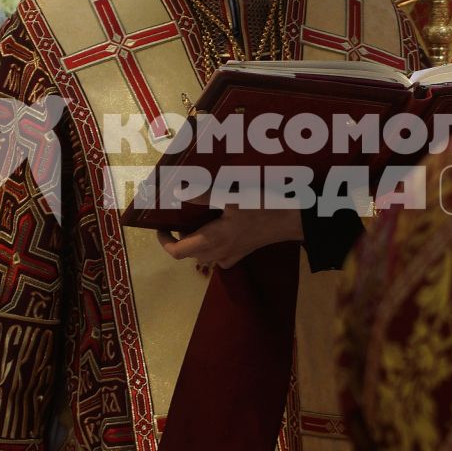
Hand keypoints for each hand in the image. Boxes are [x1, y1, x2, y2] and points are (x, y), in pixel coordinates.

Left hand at [157, 205, 300, 269]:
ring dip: (195, 243)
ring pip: (203, 256)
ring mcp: (231, 256)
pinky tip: (217, 236)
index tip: (161, 227)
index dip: (164, 241)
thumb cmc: (260, 207)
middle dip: (180, 238)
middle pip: (189, 253)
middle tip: (183, 218)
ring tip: (198, 223)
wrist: (290, 220)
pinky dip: (212, 249)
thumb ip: (203, 194)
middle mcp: (218, 253)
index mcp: (212, 240)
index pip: (177, 251)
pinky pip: (219, 259)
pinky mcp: (242, 255)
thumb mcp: (230, 195)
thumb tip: (179, 192)